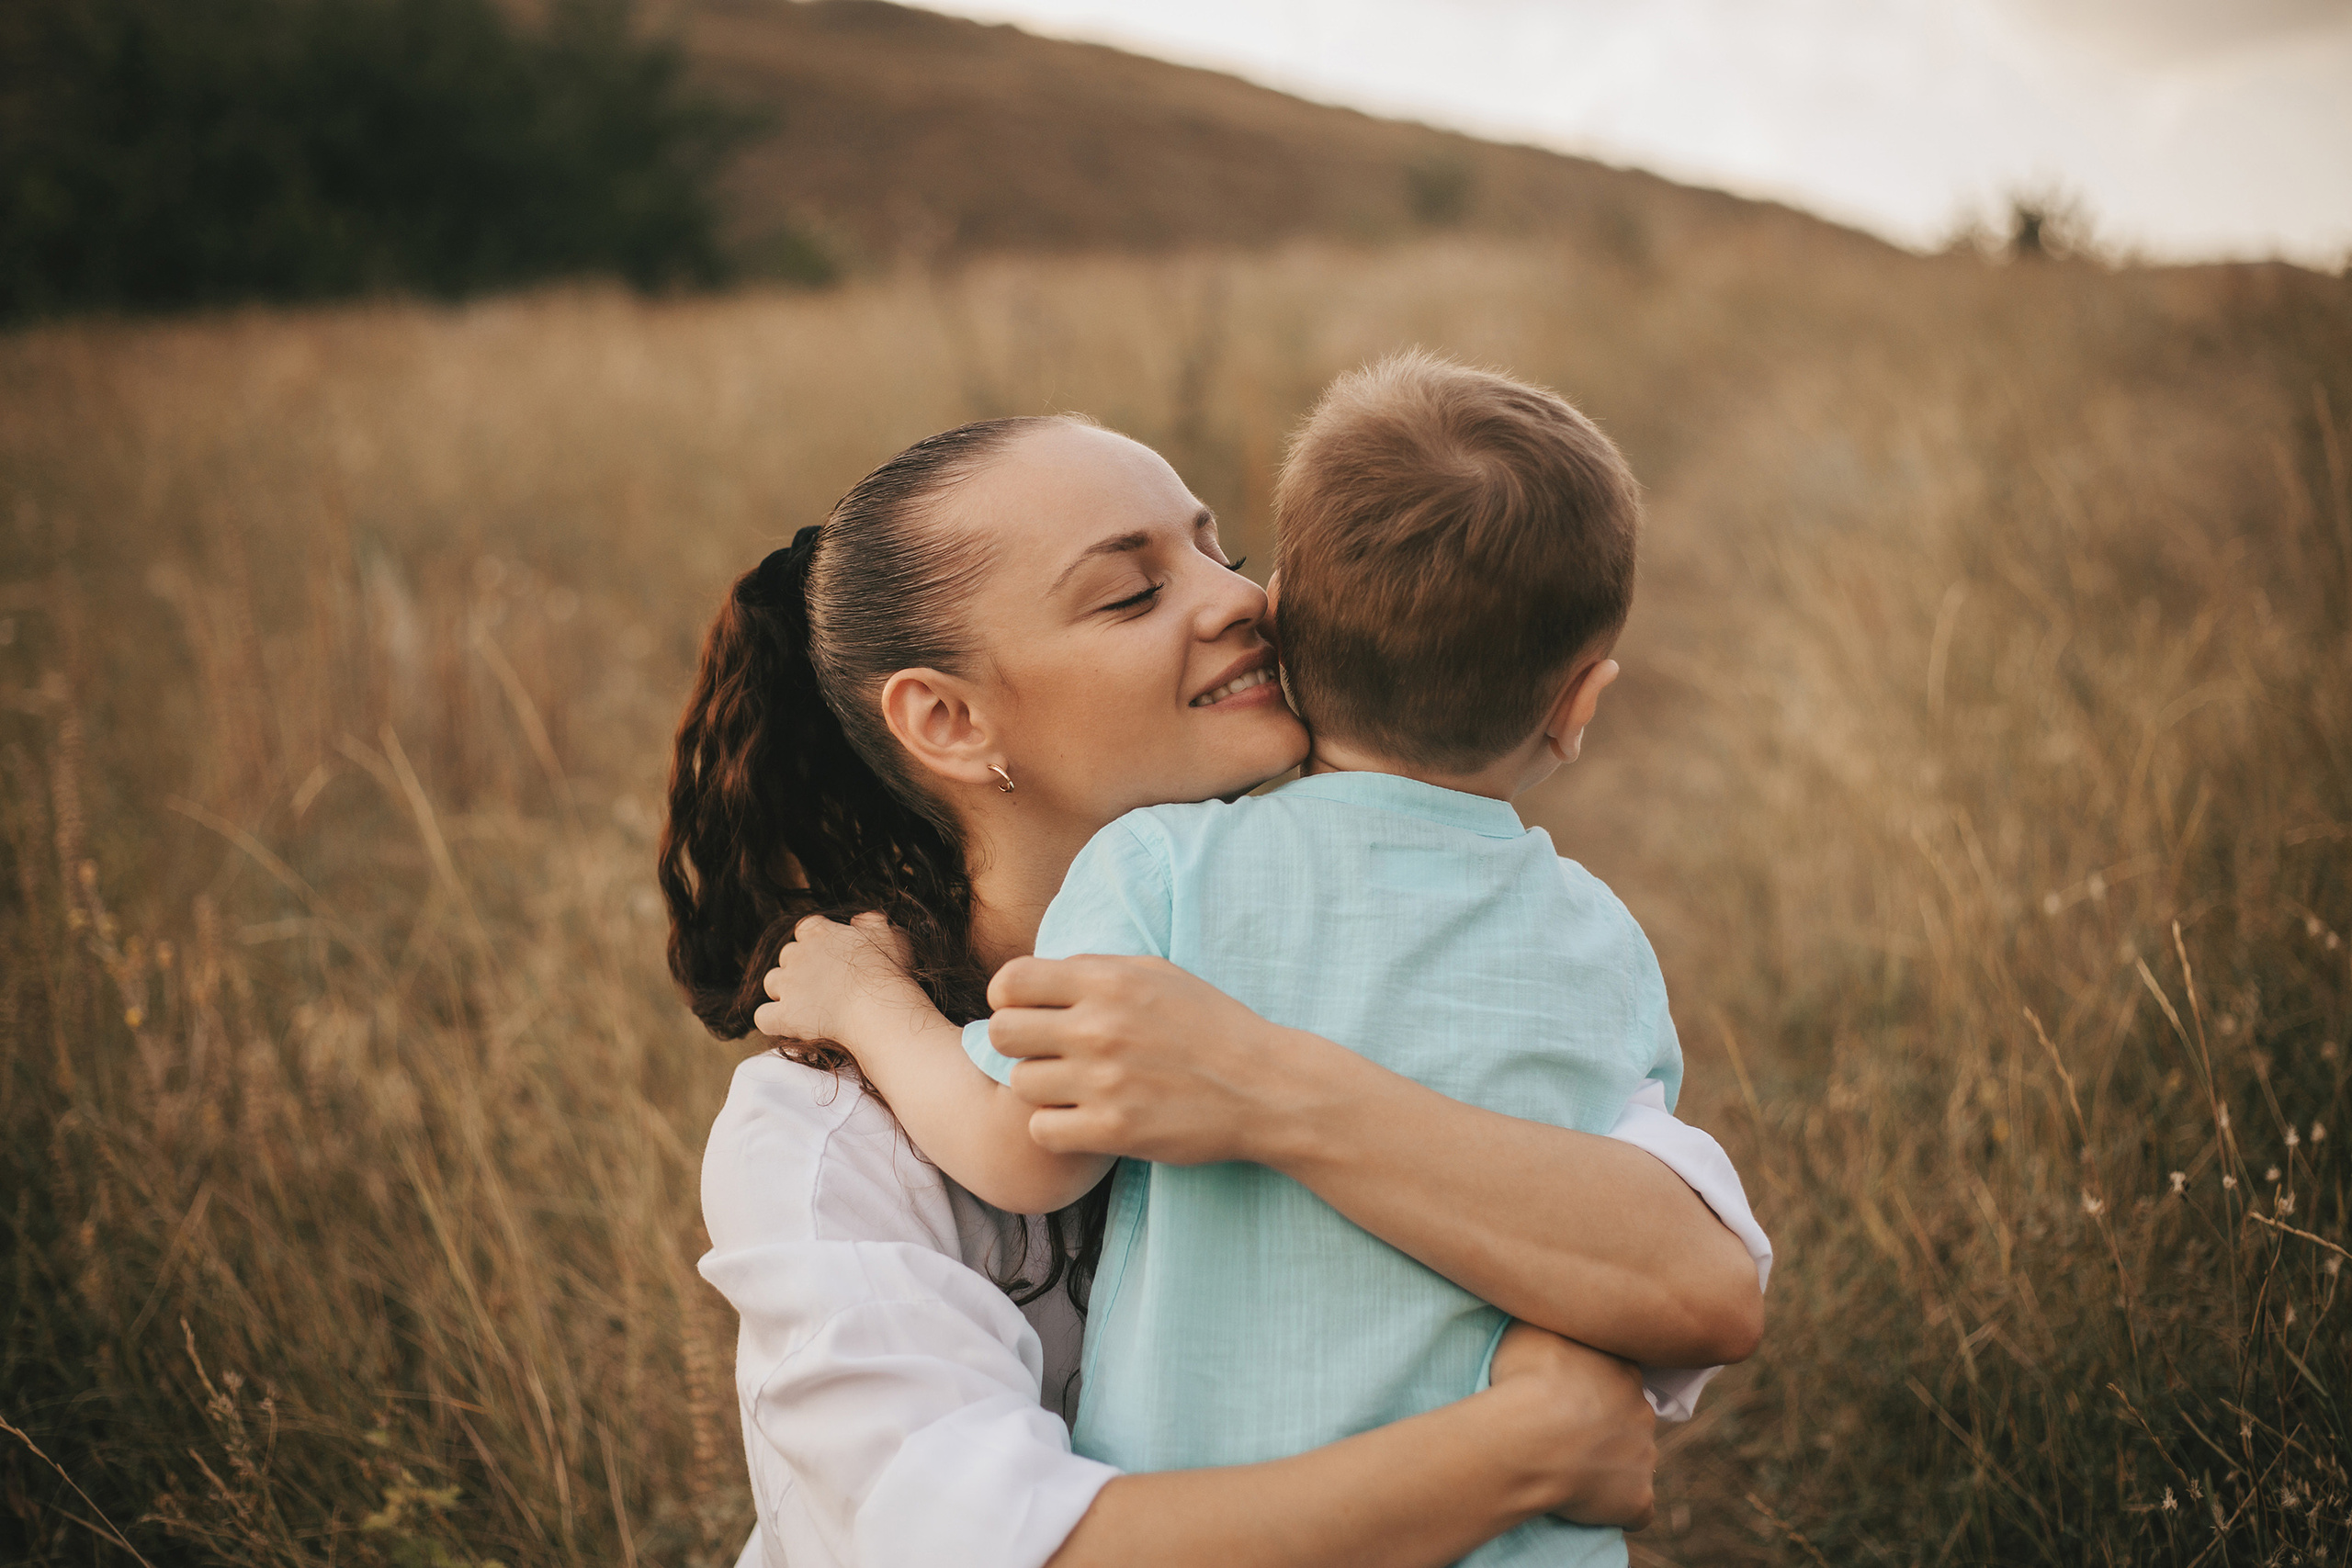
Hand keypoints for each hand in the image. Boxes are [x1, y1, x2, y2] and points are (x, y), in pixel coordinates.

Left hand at [752, 912, 927, 1051]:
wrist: (877, 1009)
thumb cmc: (887, 972)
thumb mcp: (889, 935)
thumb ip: (871, 922)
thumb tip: (859, 919)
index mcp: (821, 933)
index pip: (806, 928)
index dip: (815, 942)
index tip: (830, 956)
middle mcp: (798, 955)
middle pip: (786, 955)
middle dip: (799, 968)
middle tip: (822, 984)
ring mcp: (788, 985)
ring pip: (771, 982)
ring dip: (783, 991)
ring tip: (806, 1005)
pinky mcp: (784, 1015)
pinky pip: (763, 1016)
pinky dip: (771, 1020)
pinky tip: (788, 1025)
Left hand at [985, 955, 1326, 1164]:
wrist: (1265, 1087)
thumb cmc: (1211, 1026)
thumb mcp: (1158, 973)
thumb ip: (1095, 969)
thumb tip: (1036, 975)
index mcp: (1108, 981)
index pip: (1010, 981)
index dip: (1009, 998)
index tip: (1029, 1012)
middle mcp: (1099, 1027)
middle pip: (1002, 1034)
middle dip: (1020, 1043)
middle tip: (1049, 1053)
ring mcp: (1104, 1082)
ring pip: (1020, 1084)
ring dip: (1043, 1088)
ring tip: (1077, 1088)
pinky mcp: (1113, 1131)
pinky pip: (1041, 1130)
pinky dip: (1058, 1128)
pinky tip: (1086, 1118)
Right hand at [1487, 1322, 1655, 1529]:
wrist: (1530, 1437)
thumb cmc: (1525, 1377)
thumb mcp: (1529, 1327)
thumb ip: (1551, 1321)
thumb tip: (1549, 1307)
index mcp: (1621, 1368)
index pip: (1618, 1374)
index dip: (1594, 1386)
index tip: (1568, 1394)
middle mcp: (1642, 1409)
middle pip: (1630, 1417)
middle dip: (1606, 1425)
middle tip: (1564, 1433)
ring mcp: (1645, 1455)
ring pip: (1635, 1460)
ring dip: (1611, 1465)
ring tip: (1568, 1471)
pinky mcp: (1638, 1497)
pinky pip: (1638, 1510)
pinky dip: (1621, 1510)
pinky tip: (1596, 1509)